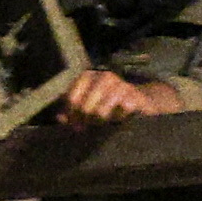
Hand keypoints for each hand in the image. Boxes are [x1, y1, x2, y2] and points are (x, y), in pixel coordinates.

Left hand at [56, 66, 185, 126]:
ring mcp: (120, 84)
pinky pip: (118, 114)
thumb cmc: (110, 104)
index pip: (71, 98)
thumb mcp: (89, 106)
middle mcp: (103, 76)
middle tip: (91, 125)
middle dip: (87, 120)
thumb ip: (72, 111)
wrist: (141, 100)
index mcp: (88, 76)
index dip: (72, 115)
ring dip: (102, 121)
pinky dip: (118, 119)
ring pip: (100, 112)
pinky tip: (120, 117)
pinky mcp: (133, 95)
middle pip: (85, 107)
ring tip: (105, 121)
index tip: (76, 124)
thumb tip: (60, 118)